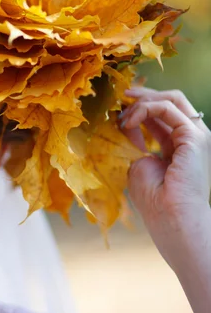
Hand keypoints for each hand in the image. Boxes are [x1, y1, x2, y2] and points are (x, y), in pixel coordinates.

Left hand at [119, 87, 210, 271]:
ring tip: (122, 115)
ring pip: (171, 99)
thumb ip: (134, 141)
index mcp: (179, 145)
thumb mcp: (138, 162)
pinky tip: (129, 121)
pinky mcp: (194, 136)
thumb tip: (124, 122)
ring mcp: (196, 136)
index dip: (140, 106)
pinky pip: (167, 108)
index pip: (163, 114)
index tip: (118, 107)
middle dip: (143, 95)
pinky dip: (144, 109)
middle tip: (120, 95)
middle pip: (171, 101)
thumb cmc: (154, 200)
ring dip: (141, 102)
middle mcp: (191, 137)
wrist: (171, 218)